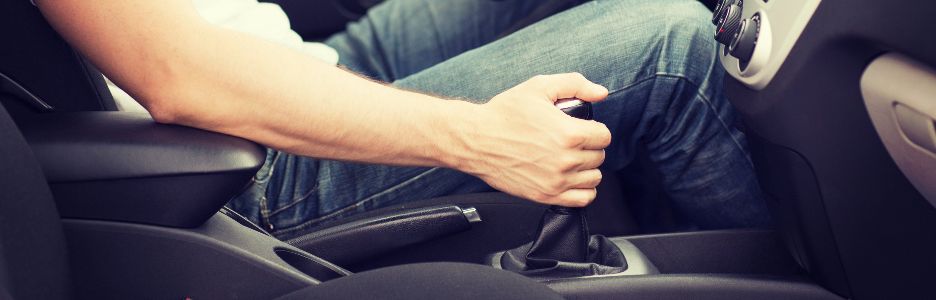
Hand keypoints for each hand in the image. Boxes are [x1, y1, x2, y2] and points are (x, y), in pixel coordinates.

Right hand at [453, 73, 611, 206]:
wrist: (475, 140)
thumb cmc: (504, 113)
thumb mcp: (539, 87)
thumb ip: (575, 84)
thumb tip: (601, 93)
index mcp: (570, 133)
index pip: (604, 136)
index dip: (595, 129)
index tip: (582, 128)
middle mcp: (566, 160)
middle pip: (599, 157)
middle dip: (589, 147)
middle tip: (571, 142)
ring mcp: (557, 181)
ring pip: (594, 178)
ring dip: (586, 168)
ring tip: (570, 159)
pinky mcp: (546, 196)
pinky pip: (583, 199)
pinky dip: (582, 190)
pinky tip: (570, 178)